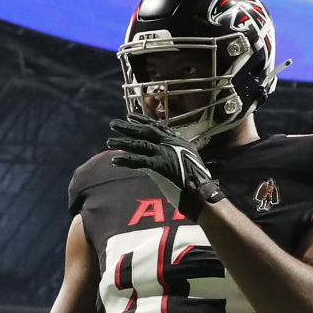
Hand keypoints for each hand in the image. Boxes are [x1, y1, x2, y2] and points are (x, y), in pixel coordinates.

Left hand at [106, 115, 223, 208]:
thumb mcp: (184, 162)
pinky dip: (126, 160)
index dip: (143, 121)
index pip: (157, 127)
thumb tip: (153, 158)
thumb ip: (170, 157)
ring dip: (123, 142)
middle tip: (113, 124)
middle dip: (128, 127)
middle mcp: (172, 144)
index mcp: (178, 141)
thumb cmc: (195, 182)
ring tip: (109, 142)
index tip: (130, 116)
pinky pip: (140, 161)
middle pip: (146, 132)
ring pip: (140, 144)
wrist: (203, 195)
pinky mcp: (162, 166)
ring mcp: (167, 154)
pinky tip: (115, 160)